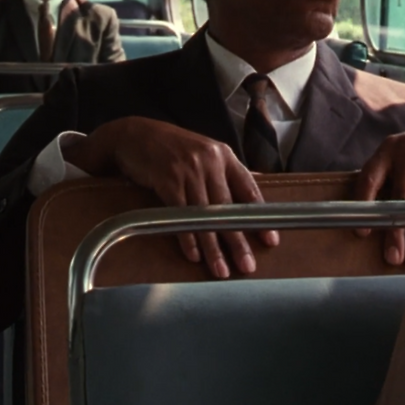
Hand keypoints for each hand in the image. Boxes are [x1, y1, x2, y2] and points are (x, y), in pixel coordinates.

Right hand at [65, 117, 279, 278]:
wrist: (135, 134)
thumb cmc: (171, 146)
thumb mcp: (204, 151)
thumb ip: (226, 170)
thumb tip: (256, 180)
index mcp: (224, 155)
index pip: (249, 189)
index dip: (259, 216)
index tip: (269, 241)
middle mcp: (210, 162)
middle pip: (228, 208)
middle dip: (238, 241)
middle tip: (247, 266)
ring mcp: (189, 170)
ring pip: (205, 216)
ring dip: (213, 247)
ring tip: (221, 270)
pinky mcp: (167, 180)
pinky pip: (181, 214)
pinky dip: (187, 237)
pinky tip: (194, 255)